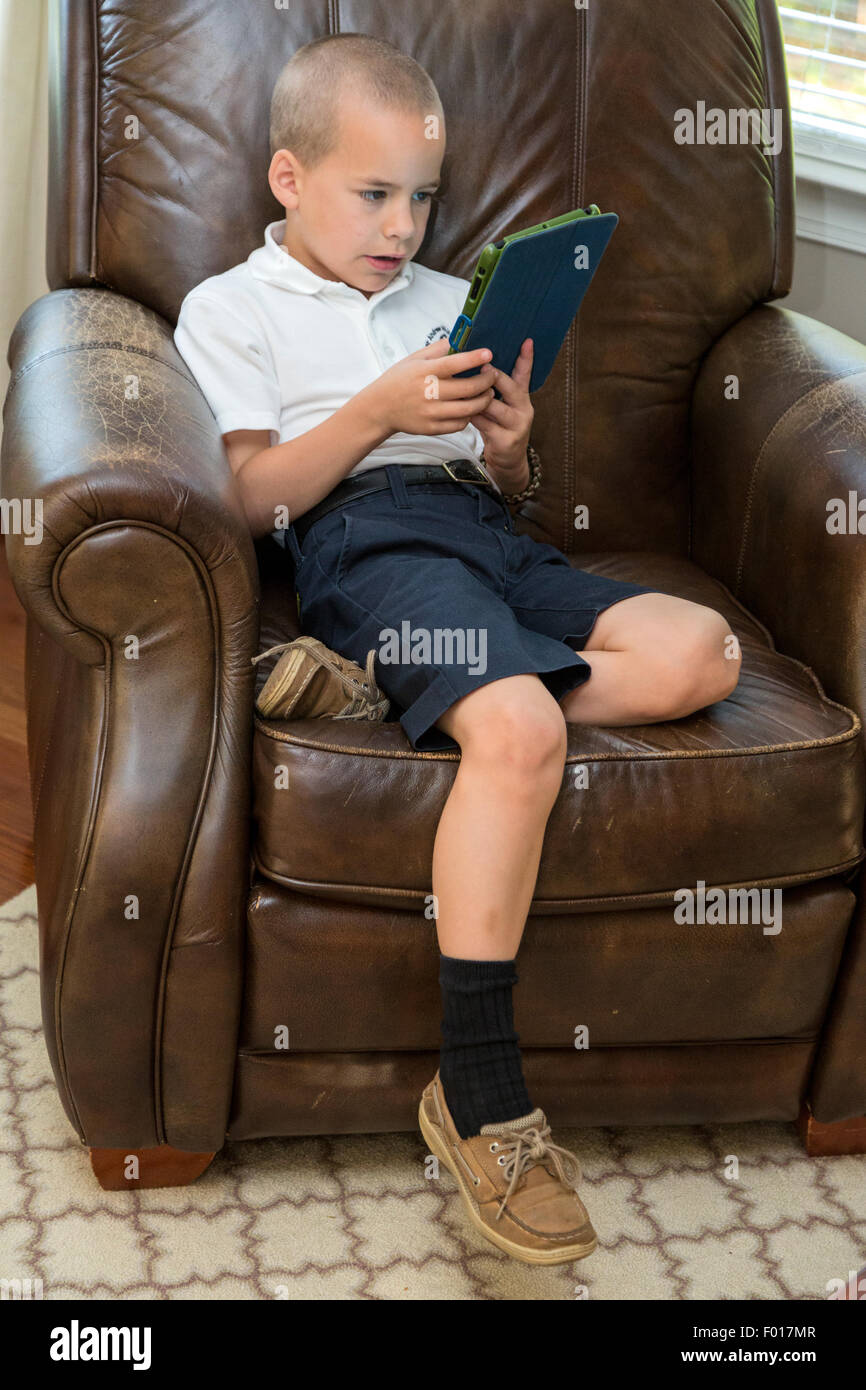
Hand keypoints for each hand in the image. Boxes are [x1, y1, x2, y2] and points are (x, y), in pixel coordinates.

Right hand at [360, 337, 496, 437]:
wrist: (379, 408)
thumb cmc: (397, 380)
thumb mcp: (413, 359)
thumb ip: (437, 349)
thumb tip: (459, 338)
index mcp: (424, 372)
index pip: (454, 364)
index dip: (474, 359)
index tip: (488, 354)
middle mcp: (428, 393)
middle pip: (468, 388)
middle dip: (487, 381)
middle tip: (492, 375)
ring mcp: (431, 413)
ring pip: (468, 409)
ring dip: (484, 400)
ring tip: (488, 393)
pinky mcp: (432, 428)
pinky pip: (460, 424)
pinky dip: (469, 416)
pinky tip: (471, 408)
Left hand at [468, 338, 533, 486]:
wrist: (507, 461)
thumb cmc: (499, 428)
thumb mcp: (501, 406)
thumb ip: (495, 389)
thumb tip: (476, 364)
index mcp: (522, 397)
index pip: (525, 374)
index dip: (526, 358)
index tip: (526, 341)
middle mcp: (523, 409)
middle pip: (510, 387)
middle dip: (495, 376)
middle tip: (482, 365)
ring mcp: (517, 425)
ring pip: (494, 406)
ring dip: (478, 397)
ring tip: (463, 388)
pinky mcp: (506, 440)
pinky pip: (485, 424)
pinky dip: (472, 416)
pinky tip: (462, 411)